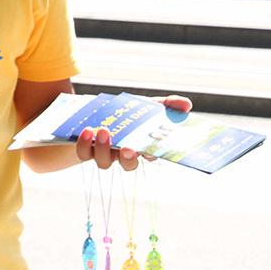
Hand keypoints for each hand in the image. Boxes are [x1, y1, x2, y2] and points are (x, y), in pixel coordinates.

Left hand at [76, 94, 191, 170]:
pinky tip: (86, 130)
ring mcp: (104, 153)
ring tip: (103, 131)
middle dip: (129, 159)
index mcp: (142, 146)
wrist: (95, 109)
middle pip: (128, 164)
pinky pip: (84, 153)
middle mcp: (124, 154)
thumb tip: (186, 104)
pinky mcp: (86, 149)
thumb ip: (167, 105)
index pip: (151, 156)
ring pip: (104, 162)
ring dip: (104, 148)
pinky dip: (84, 143)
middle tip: (128, 149)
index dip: (152, 155)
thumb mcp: (147, 104)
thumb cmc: (127, 111)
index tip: (151, 150)